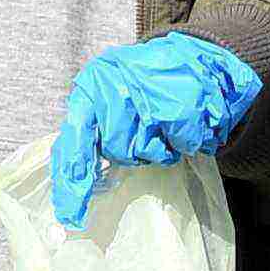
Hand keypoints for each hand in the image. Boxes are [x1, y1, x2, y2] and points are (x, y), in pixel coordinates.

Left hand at [47, 33, 265, 223]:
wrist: (199, 54)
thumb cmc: (147, 82)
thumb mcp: (107, 93)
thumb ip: (88, 129)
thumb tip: (71, 178)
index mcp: (92, 86)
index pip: (76, 141)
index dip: (73, 182)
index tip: (72, 216)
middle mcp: (117, 87)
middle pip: (117, 149)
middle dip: (132, 149)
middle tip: (146, 128)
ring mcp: (151, 95)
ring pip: (147, 151)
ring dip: (159, 146)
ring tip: (166, 121)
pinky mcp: (182, 105)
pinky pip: (178, 145)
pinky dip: (185, 140)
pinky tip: (186, 121)